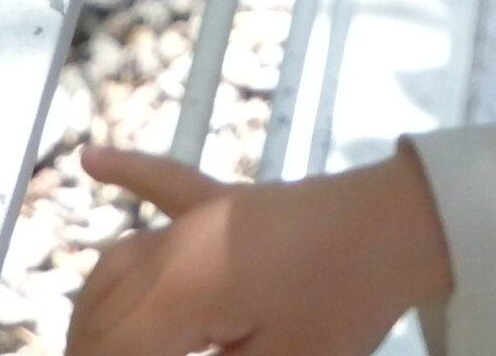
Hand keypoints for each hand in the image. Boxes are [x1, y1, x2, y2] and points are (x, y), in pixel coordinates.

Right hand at [70, 146, 451, 355]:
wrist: (404, 225)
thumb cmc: (344, 304)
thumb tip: (173, 355)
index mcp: (177, 296)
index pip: (106, 351)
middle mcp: (170, 251)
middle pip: (101, 315)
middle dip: (95, 351)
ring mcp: (196, 219)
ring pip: (115, 266)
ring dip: (95, 312)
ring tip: (91, 347)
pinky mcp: (226, 200)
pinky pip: (166, 182)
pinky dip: (128, 171)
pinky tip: (91, 159)